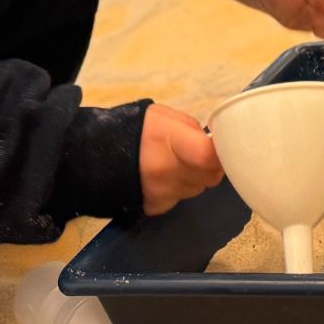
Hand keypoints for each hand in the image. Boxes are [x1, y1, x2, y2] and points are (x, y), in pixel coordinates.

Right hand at [139, 102, 221, 216]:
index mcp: (167, 140)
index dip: (222, 153)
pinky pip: (181, 199)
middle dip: (211, 166)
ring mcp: (160, 192)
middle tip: (198, 154)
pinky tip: (167, 178)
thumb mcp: (164, 116)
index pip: (209, 157)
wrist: (101, 154)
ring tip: (178, 164)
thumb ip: (192, 129)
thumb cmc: (137, 129)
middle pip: (210, 177)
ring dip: (195, 178)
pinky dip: (180, 189)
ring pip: (198, 189)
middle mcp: (165, 171)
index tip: (222, 147)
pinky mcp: (156, 207)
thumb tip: (214, 144)